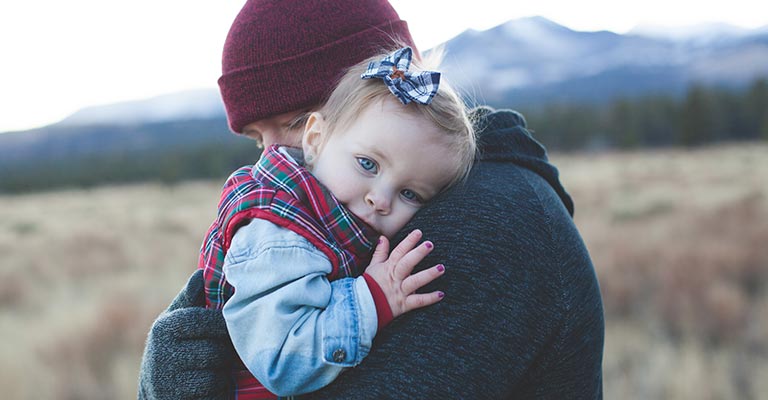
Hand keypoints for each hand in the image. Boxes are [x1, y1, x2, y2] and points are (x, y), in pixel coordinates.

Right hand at [137, 269, 233, 399]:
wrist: (158, 394)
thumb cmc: (176, 352)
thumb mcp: (178, 324)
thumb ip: (192, 299)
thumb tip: (202, 272)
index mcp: (165, 326)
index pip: (210, 321)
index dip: (225, 329)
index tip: (230, 332)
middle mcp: (161, 351)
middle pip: (218, 348)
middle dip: (226, 353)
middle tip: (226, 354)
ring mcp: (167, 377)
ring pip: (217, 369)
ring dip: (223, 372)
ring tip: (215, 370)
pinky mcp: (176, 396)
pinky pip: (213, 387)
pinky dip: (218, 388)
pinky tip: (210, 386)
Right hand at [363, 229, 445, 318]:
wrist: (363, 307)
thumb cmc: (369, 285)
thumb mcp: (372, 267)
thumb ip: (380, 252)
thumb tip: (383, 237)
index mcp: (388, 268)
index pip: (399, 252)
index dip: (408, 242)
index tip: (418, 232)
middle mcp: (395, 278)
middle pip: (407, 264)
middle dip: (418, 253)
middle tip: (429, 244)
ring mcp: (400, 291)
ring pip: (415, 281)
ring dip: (428, 275)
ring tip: (441, 268)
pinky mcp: (403, 304)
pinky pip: (418, 301)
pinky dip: (430, 298)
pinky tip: (441, 294)